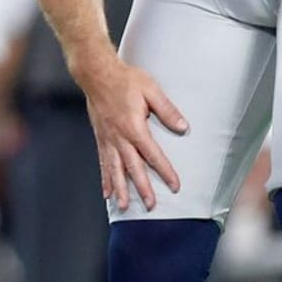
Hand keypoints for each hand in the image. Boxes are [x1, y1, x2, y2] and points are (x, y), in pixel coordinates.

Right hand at [78, 53, 188, 211]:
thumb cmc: (127, 79)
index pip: (153, 155)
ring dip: (121, 189)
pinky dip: (105, 179)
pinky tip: (106, 192)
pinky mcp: (100, 138)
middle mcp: (120, 138)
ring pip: (115, 170)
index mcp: (135, 128)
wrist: (97, 74)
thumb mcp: (152, 90)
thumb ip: (167, 110)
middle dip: (143, 189)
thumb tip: (184, 127)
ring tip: (124, 207)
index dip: (165, 171)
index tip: (175, 186)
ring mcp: (108, 140)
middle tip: (151, 206)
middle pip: (133, 168)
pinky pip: (103, 163)